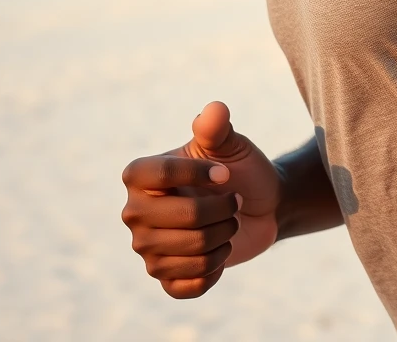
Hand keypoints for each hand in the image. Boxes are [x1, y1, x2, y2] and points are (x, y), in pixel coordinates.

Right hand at [121, 101, 281, 297]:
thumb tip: (213, 111)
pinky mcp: (165, 278)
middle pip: (182, 218)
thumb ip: (217, 127)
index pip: (157, 177)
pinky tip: (221, 252)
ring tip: (230, 224)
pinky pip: (187, 284)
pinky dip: (214, 269)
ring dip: (223, 237)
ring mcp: (147, 248)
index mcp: (142, 176)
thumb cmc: (239, 169)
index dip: (197, 175)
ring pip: (190, 251)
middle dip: (221, 210)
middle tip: (234, 202)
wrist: (260, 206)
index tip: (224, 174)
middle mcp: (136, 213)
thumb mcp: (231, 144)